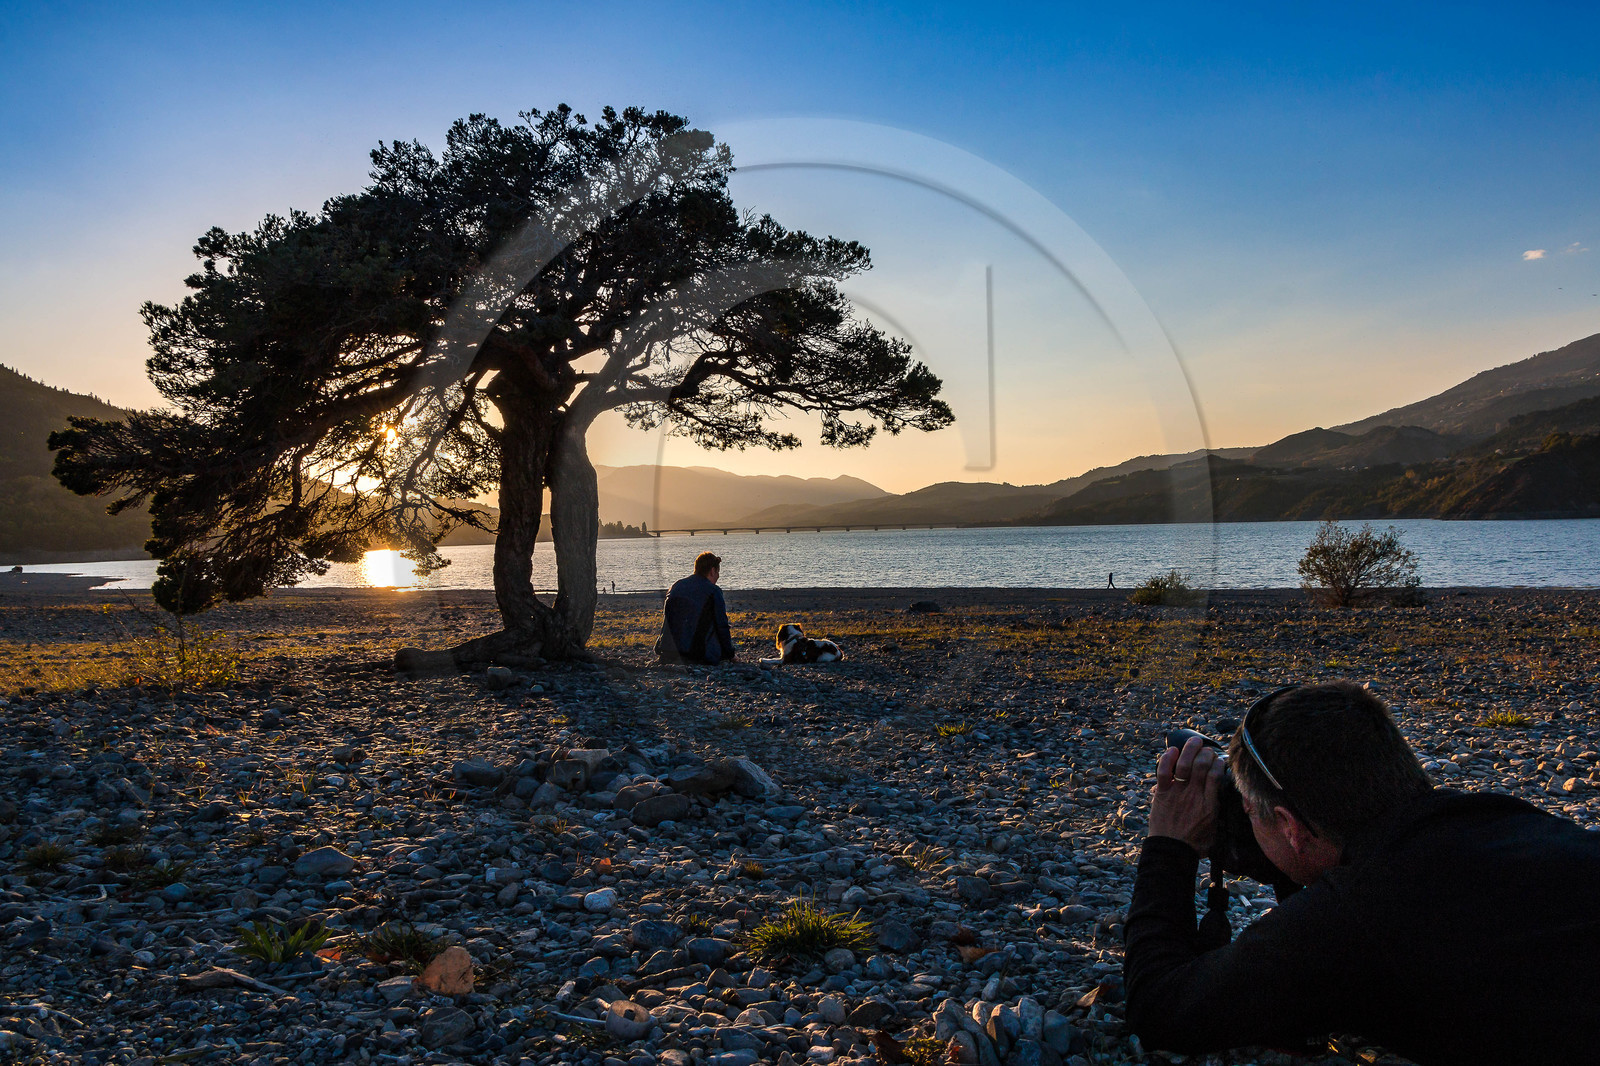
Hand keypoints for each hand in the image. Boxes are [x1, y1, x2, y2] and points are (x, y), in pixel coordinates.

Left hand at [1147, 735, 1226, 853]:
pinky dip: (1167, 758)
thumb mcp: (1215, 830)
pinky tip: (1172, 750)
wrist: (1171, 852)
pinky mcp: (1162, 794)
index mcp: (1210, 804)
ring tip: (1195, 741)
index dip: (1218, 763)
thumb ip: (1219, 814)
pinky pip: (1164, 771)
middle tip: (1206, 750)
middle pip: (1202, 765)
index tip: (1218, 760)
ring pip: (1185, 764)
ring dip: (1190, 749)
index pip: (1216, 775)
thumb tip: (1226, 802)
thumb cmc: (1194, 845)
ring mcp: (1178, 793)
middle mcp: (1195, 795)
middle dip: (1206, 753)